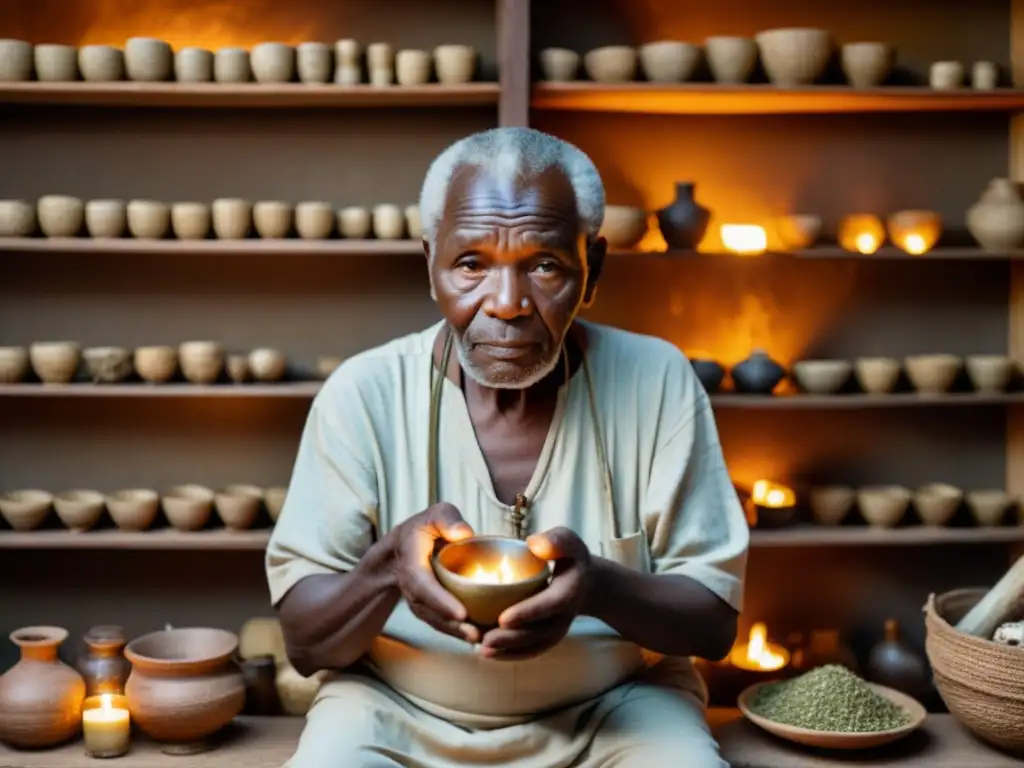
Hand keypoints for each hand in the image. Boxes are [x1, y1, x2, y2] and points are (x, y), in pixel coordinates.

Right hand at [389, 503, 479, 643]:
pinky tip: (481, 636)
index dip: (440, 601)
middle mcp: (413, 588)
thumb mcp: (434, 515)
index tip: (460, 613)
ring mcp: (419, 602)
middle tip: (475, 634)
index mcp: (412, 563)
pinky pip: (442, 623)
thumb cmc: (425, 530)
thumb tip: (464, 533)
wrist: (402, 550)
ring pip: (436, 622)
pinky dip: (459, 632)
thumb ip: (447, 519)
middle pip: (430, 611)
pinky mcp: (430, 610)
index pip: (423, 586)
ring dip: (456, 634)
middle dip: (451, 625)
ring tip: (481, 639)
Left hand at [478, 527, 590, 660]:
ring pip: (533, 644)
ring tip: (482, 649)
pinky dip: (511, 654)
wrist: (584, 581)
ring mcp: (557, 629)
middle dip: (512, 638)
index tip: (503, 618)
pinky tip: (489, 653)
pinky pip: (531, 650)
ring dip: (508, 650)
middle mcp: (565, 615)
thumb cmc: (569, 556)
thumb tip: (533, 544)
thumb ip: (555, 541)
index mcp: (570, 591)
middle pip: (539, 631)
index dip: (528, 612)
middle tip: (485, 639)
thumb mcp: (567, 541)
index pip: (550, 605)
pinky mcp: (549, 637)